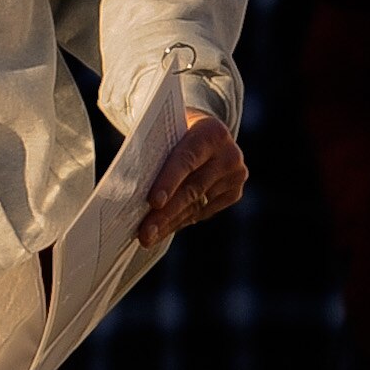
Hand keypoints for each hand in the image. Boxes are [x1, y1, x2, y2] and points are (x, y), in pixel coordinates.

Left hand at [138, 110, 247, 248]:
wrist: (204, 135)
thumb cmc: (176, 133)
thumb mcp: (169, 134)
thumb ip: (158, 155)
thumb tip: (134, 191)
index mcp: (211, 132)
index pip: (187, 159)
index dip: (169, 181)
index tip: (153, 202)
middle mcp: (229, 154)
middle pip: (192, 188)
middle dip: (166, 213)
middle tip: (145, 233)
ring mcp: (235, 175)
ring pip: (196, 205)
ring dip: (170, 222)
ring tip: (148, 236)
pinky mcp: (234, 192)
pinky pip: (203, 212)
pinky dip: (181, 221)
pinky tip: (165, 228)